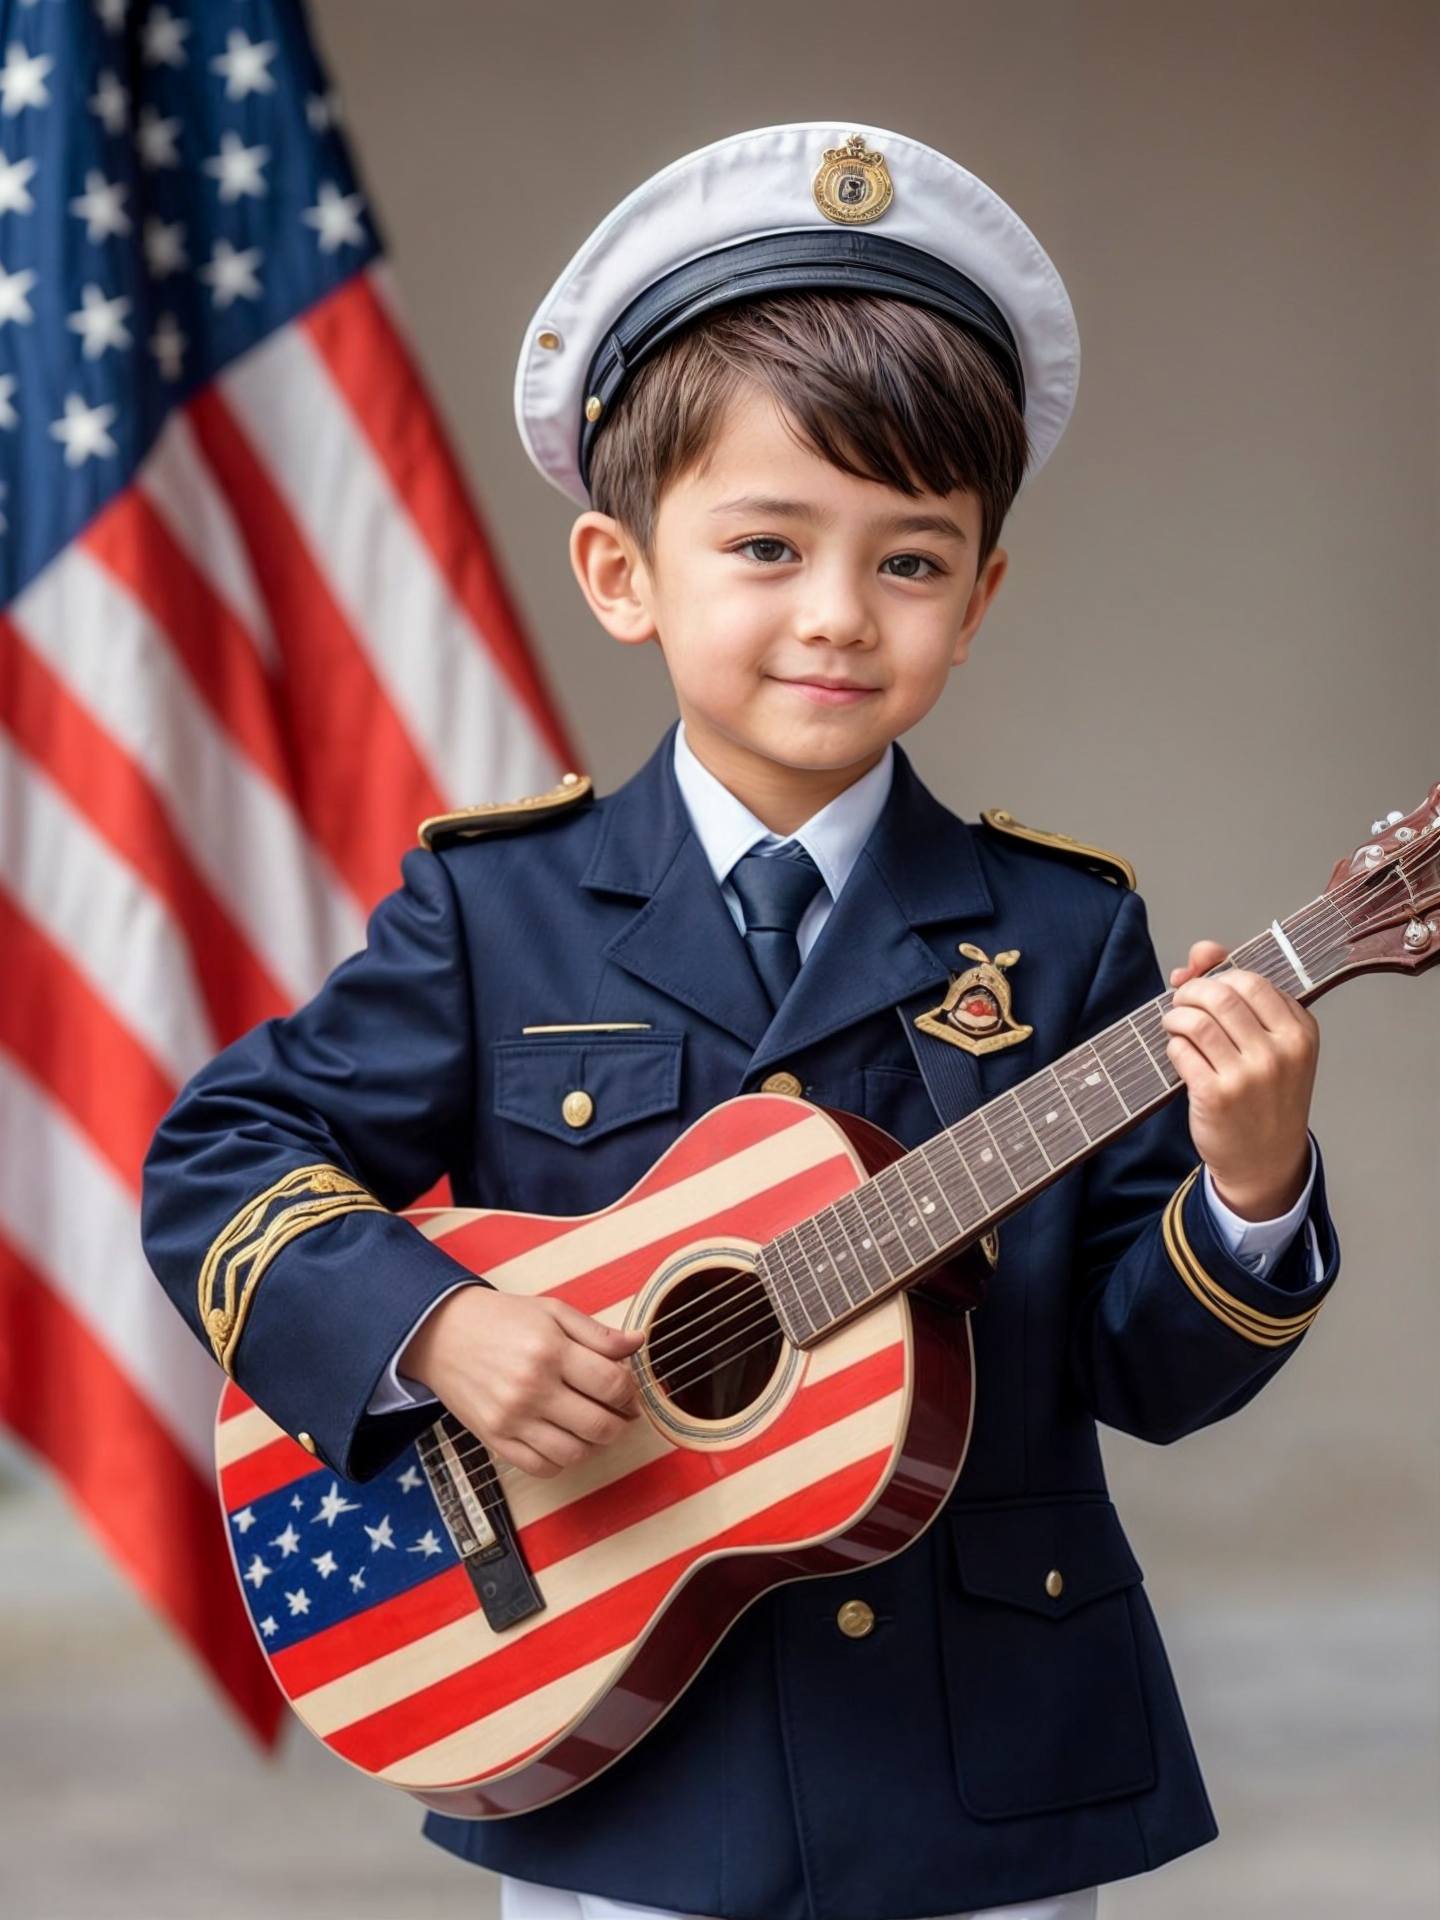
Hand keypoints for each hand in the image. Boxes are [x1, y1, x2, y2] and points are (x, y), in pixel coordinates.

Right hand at [400, 1287, 645, 1477]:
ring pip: (575, 1453)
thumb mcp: (553, 1312)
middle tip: (619, 1412)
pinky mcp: (495, 1440)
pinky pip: (542, 1467)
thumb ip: (598, 1333)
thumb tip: (638, 1343)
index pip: (613, 1385)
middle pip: (600, 1426)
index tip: (627, 1390)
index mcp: (550, 1351)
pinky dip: (562, 1460)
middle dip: (621, 1422)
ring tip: (592, 1425)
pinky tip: (564, 1438)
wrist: (442, 1334)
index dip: (630, 1391)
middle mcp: (532, 1388)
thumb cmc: (503, 1319)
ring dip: (595, 1444)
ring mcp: (512, 1419)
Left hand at [1161, 939, 1319, 1219]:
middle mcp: (1279, 1051)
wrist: (1266, 1161)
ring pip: (1196, 1020)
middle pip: (1220, 996)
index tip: (1202, 981)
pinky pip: (1181, 1050)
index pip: (1251, 980)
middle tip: (1181, 1003)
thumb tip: (1201, 953)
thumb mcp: (1274, 1045)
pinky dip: (1172, 1044)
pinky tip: (1178, 1051)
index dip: (1217, 974)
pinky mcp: (1217, 1096)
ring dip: (1175, 1016)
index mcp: (1300, 1031)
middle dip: (1191, 992)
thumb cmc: (1267, 1097)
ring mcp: (1249, 1075)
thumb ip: (1241, 996)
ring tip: (1173, 1024)